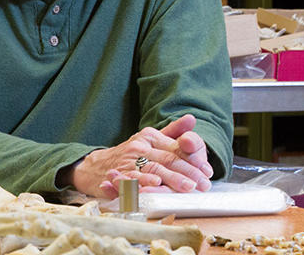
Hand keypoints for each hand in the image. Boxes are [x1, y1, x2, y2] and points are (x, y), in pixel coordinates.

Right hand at [69, 114, 214, 198]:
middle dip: (187, 173)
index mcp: (150, 137)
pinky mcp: (116, 176)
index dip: (193, 161)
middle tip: (202, 183)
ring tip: (186, 186)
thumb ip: (173, 132)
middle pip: (167, 161)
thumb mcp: (151, 139)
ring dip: (170, 179)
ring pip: (152, 170)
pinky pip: (130, 180)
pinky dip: (141, 183)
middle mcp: (139, 147)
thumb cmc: (130, 154)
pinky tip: (152, 186)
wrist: (96, 165)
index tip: (207, 171)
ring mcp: (127, 162)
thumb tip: (191, 118)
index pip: (176, 150)